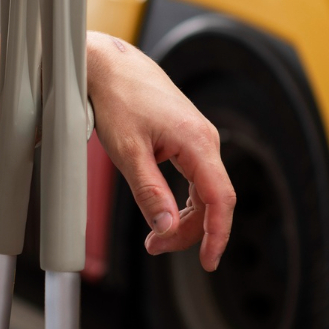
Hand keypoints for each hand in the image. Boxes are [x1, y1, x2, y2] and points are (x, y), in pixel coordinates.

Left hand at [86, 32, 234, 270]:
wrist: (108, 65)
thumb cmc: (117, 99)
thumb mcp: (127, 152)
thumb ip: (149, 192)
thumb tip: (167, 229)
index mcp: (197, 141)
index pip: (220, 199)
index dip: (217, 235)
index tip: (208, 262)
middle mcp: (205, 139)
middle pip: (213, 200)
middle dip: (190, 232)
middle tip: (155, 248)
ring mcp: (198, 138)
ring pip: (204, 191)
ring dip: (184, 219)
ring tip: (155, 238)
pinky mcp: (187, 138)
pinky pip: (194, 178)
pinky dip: (182, 201)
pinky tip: (163, 212)